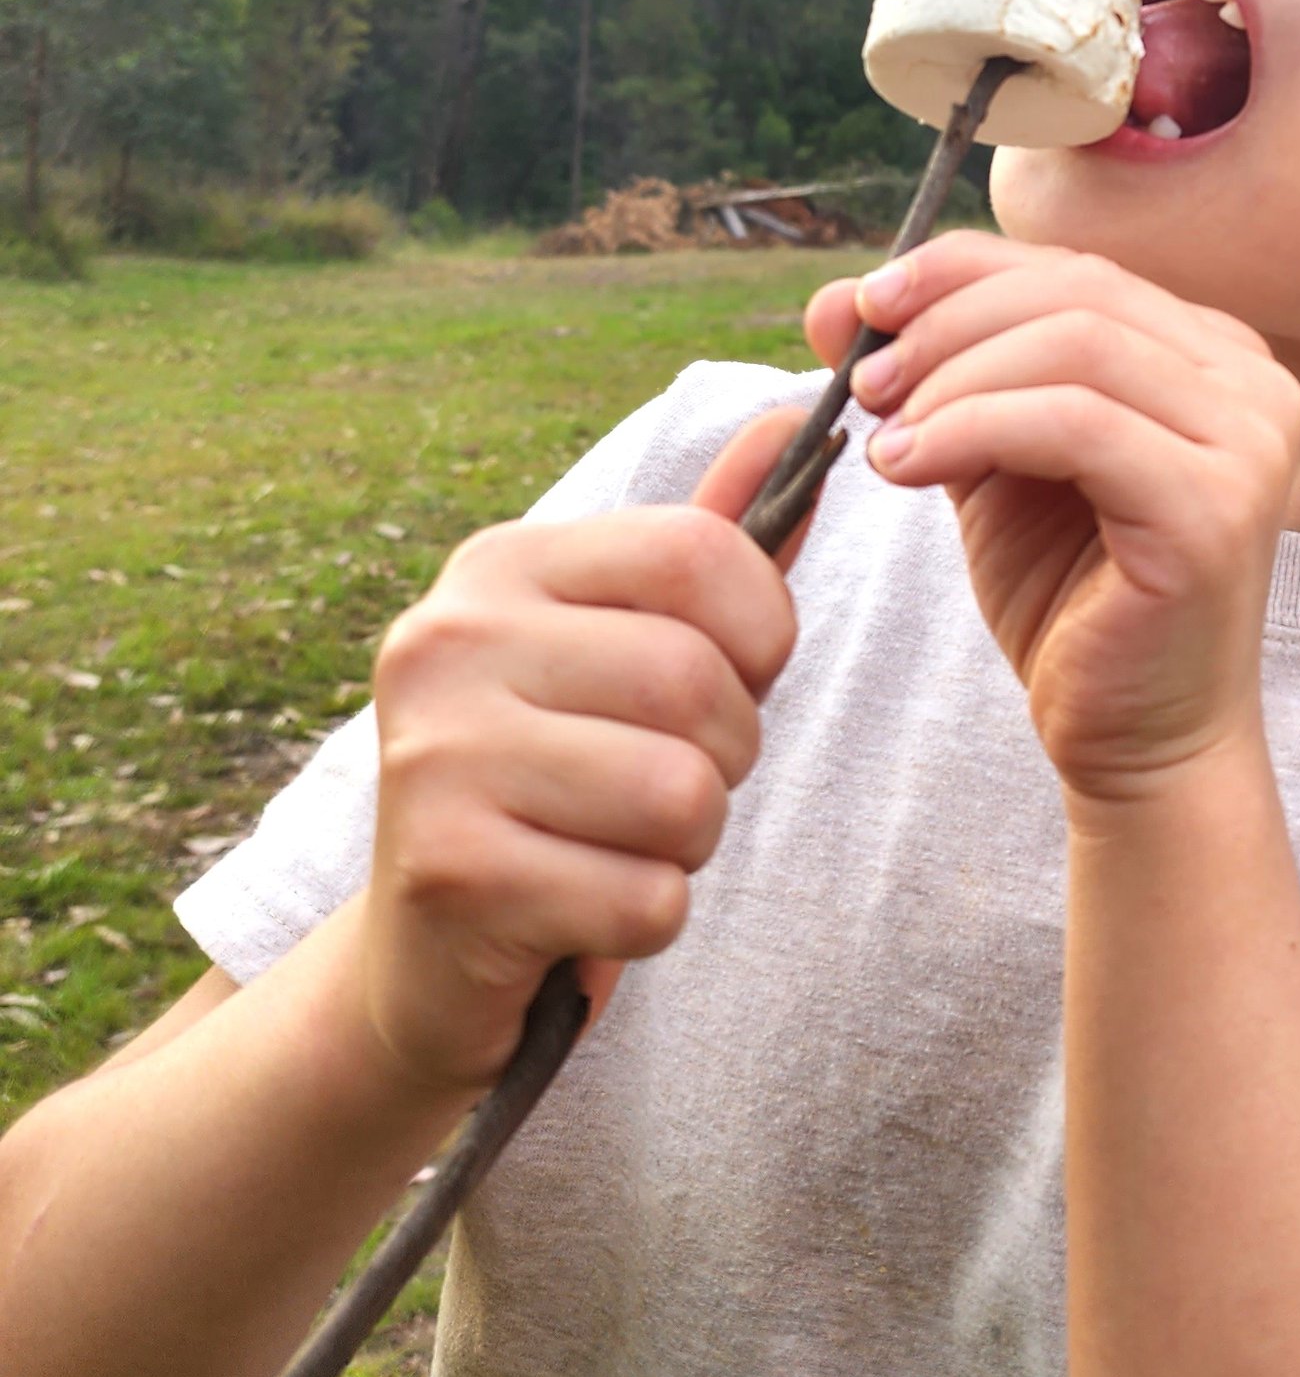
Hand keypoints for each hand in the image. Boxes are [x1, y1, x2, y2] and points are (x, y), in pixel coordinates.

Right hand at [359, 404, 801, 1092]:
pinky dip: (646, 921)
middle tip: (660, 789)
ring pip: (682, 795)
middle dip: (725, 756)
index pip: (702, 552)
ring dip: (687, 847)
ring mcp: (436, 757)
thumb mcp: (627, 651)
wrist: (425, 962)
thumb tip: (796, 414)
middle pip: (697, 682)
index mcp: (498, 566)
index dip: (762, 632)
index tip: (730, 679)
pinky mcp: (450, 875)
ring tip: (616, 846)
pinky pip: (646, 898)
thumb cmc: (560, 786)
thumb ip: (710, 549)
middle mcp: (448, 640)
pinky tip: (579, 913)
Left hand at [809, 237, 1299, 802]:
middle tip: (862, 380)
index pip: (1075, 269)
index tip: (860, 309)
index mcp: (1211, 353)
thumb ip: (937, 376)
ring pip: (1076, 346)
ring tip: (883, 434)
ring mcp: (1248, 440)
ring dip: (954, 376)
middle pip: (1077, 292)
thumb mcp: (991, 462)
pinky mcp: (1216, 507)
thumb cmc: (1071, 601)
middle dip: (948, 322)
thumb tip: (833, 299)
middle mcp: (1251, 380)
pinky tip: (908, 466)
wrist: (1139, 744)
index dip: (958, 270)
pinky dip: (974, 428)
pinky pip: (1075, 424)